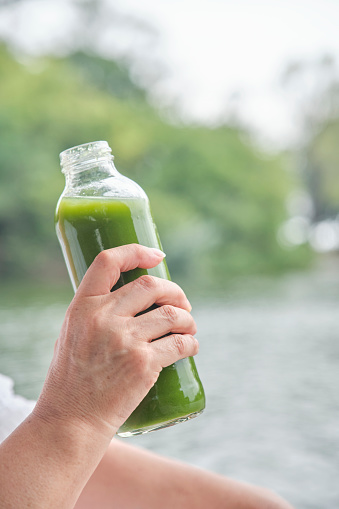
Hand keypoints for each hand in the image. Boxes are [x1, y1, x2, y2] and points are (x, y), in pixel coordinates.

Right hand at [33, 244, 197, 438]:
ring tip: (190, 327)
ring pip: (172, 314)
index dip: (137, 252)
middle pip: (151, 285)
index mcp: (82, 306)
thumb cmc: (72, 379)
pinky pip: (180, 343)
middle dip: (174, 291)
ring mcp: (125, 340)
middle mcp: (103, 317)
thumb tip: (130, 299)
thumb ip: (94, 313)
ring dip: (188, 319)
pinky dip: (191, 343)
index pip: (108, 262)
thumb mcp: (71, 334)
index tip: (157, 256)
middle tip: (183, 304)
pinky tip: (191, 346)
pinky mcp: (144, 364)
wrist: (71, 421)